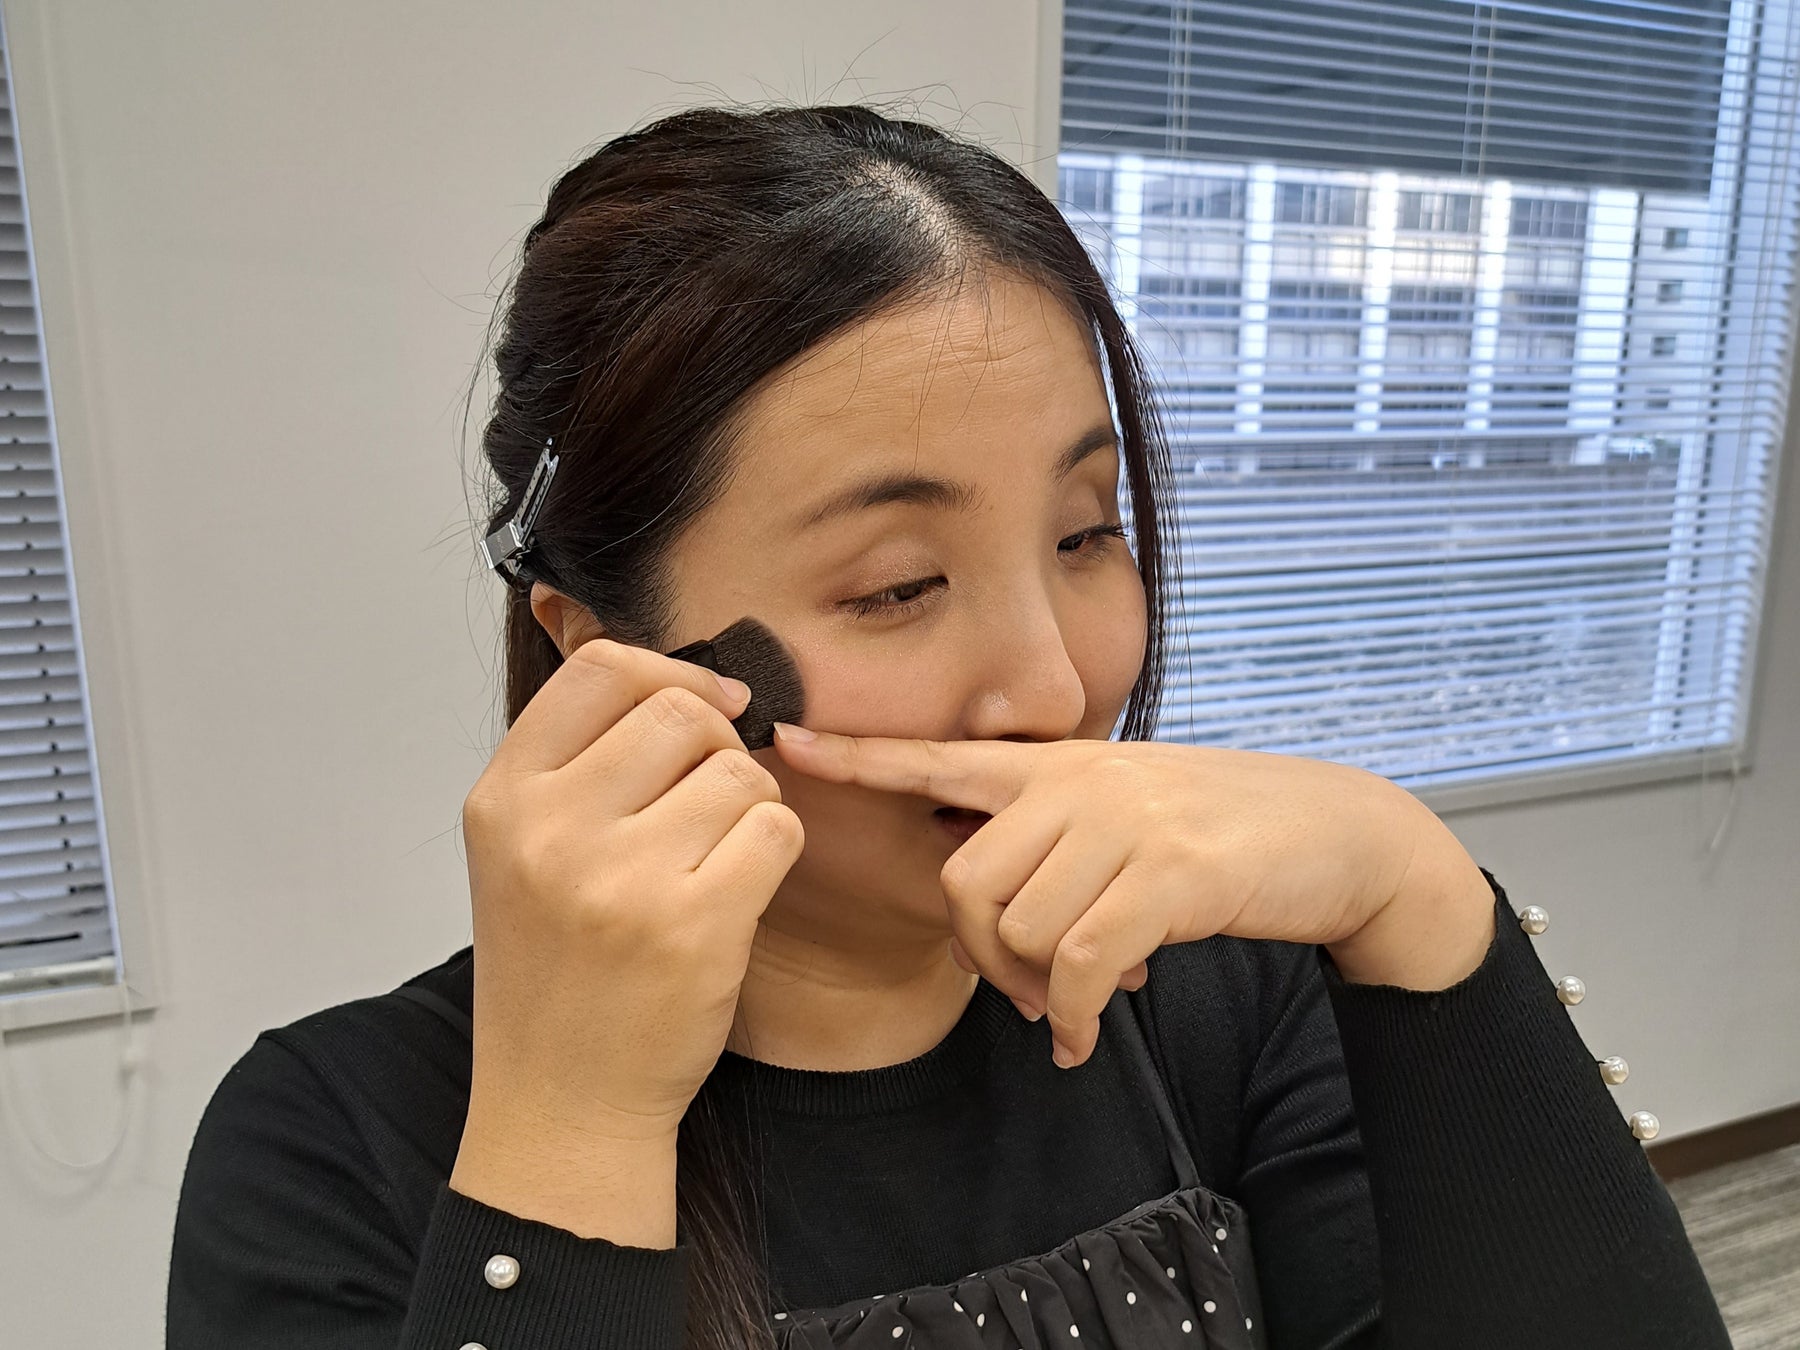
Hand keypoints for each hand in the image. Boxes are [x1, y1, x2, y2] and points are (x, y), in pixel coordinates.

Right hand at [452, 638, 804, 1237]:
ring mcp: (621, 877)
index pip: (600, 668)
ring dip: (750, 804)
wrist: (561, 1102)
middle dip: (719, 746)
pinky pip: (777, 827)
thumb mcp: (523, 851)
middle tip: (709, 804)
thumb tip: (691, 680)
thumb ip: (579, 762)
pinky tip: (740, 891)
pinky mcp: (694, 925)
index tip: (709, 703)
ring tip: (715, 858)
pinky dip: (775, 850)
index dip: (671, 671)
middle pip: (683, 712)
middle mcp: (551, 829)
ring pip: (740, 769)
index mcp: (502, 798)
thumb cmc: (557, 970)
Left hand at [772, 726, 1487, 1066]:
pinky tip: (1090, 1037)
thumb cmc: (1226, 834)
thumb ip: (1064, 852)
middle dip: (982, 957)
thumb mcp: (1133, 817)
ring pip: (1018, 926)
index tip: (784, 742)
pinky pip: (1079, 962)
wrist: (1337, 835)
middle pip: (964, 880)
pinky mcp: (1167, 873)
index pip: (942, 755)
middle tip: (1030, 995)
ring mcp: (1123, 823)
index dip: (861, 756)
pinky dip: (1077, 1016)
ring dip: (1039, 991)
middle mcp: (1080, 783)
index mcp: (1062, 766)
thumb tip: (1021, 948)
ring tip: (1081, 1003)